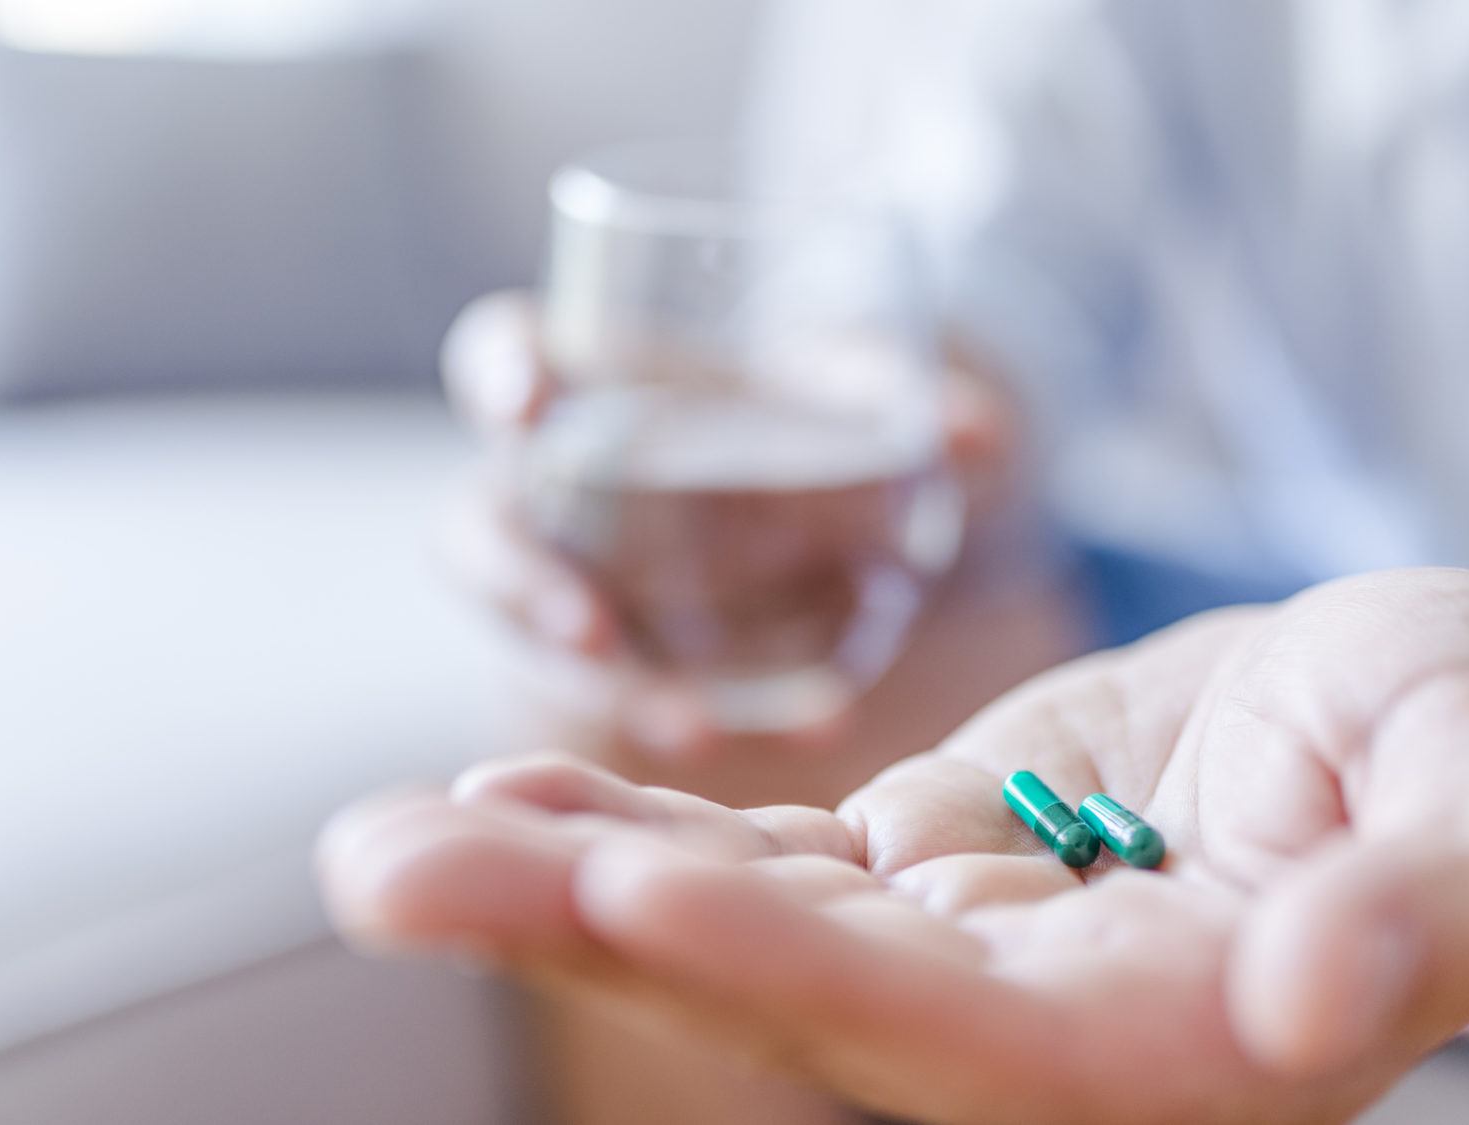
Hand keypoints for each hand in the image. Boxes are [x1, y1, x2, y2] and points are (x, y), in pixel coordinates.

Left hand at [320, 568, 1468, 1122]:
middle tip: (389, 874)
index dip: (795, 973)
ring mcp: (958, 953)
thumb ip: (1443, 900)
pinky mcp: (920, 875)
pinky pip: (761, 867)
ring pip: (742, 929)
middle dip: (590, 933)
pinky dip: (638, 832)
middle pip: (790, 998)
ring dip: (562, 885)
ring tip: (390, 843)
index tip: (630, 902)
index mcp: (1172, 1048)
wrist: (1410, 714)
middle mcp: (1034, 1033)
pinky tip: (512, 796)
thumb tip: (1322, 1008)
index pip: (963, 1037)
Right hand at [438, 291, 1078, 800]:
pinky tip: (815, 735)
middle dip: (523, 584)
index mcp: (587, 381)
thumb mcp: (855, 394)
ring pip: (543, 640)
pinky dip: (713, 719)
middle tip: (593, 632)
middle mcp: (556, 488)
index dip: (502, 375)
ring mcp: (580, 581)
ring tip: (693, 732)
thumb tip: (982, 434)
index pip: (503, 354)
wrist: (835, 505)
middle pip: (486, 528)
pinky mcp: (628, 661)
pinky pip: (641, 696)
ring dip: (611, 686)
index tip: (528, 404)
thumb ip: (899, 401)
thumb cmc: (807, 413)